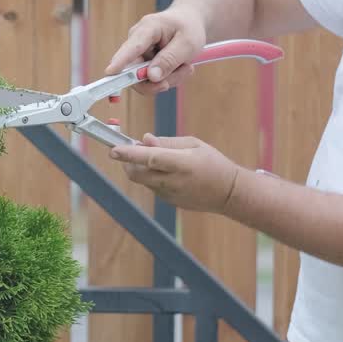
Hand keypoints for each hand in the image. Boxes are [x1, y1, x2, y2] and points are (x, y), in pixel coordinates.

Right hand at [104, 5, 207, 94]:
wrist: (188, 22)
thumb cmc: (188, 28)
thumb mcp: (187, 43)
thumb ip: (169, 59)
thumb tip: (151, 77)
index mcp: (147, 29)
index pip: (131, 47)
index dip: (120, 61)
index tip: (110, 73)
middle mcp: (136, 41)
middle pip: (134, 71)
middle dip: (159, 80)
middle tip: (185, 70)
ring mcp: (138, 54)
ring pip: (145, 80)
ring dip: (169, 78)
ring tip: (186, 65)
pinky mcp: (142, 63)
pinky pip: (150, 81)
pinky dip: (168, 78)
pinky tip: (180, 66)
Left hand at [110, 134, 242, 213]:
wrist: (228, 193)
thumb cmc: (213, 163)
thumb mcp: (194, 144)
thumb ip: (167, 143)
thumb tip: (144, 139)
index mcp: (182, 164)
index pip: (150, 158)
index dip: (130, 154)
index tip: (114, 149)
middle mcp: (173, 181)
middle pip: (137, 174)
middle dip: (128, 162)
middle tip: (130, 150)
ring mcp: (169, 195)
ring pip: (143, 180)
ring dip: (141, 169)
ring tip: (156, 159)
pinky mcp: (168, 202)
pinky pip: (152, 187)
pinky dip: (152, 177)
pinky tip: (168, 172)